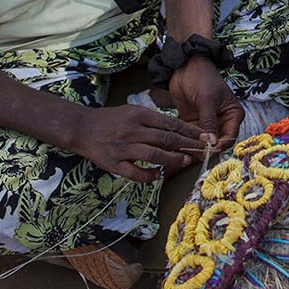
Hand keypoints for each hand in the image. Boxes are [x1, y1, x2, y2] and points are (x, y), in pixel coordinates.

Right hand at [69, 104, 206, 181]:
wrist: (82, 128)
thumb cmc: (113, 119)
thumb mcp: (134, 112)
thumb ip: (154, 120)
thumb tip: (180, 130)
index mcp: (139, 115)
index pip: (171, 123)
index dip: (190, 131)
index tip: (205, 137)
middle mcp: (132, 130)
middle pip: (166, 139)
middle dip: (187, 145)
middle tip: (202, 151)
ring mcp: (123, 148)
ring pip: (153, 155)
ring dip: (172, 159)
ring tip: (185, 161)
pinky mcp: (113, 164)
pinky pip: (134, 173)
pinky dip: (148, 176)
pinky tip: (157, 176)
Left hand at [168, 56, 242, 150]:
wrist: (184, 67)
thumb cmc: (202, 78)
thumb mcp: (207, 99)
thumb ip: (209, 122)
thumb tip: (212, 144)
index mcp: (233, 114)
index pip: (230, 137)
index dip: (220, 146)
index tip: (208, 152)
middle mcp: (222, 121)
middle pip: (217, 143)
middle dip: (207, 149)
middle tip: (195, 155)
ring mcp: (208, 124)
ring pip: (204, 143)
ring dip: (196, 148)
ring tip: (186, 153)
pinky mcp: (193, 124)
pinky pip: (192, 137)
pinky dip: (187, 142)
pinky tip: (180, 148)